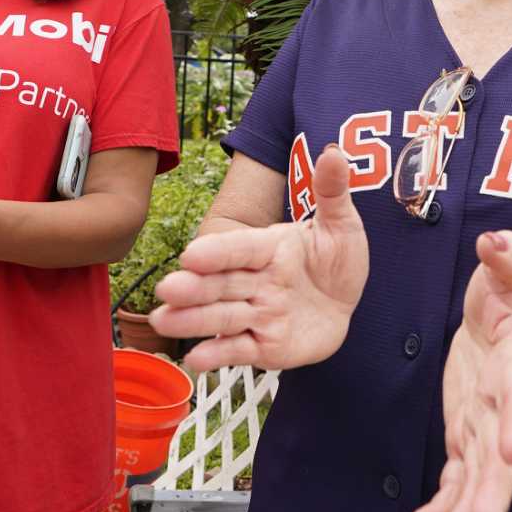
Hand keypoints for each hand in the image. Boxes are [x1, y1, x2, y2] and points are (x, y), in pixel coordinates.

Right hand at [150, 145, 367, 370]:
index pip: (240, 249)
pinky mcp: (264, 346)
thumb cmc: (337, 259)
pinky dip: (217, 356)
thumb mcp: (341, 224)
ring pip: (221, 317)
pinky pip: (238, 350)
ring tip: (164, 321)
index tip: (193, 256)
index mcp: (269, 248)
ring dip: (192, 321)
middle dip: (194, 288)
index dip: (218, 252)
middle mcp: (256, 281)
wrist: (347, 303)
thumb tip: (334, 151)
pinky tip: (195, 360)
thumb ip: (332, 191)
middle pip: (221, 284)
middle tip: (167, 289)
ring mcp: (257, 314)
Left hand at [407, 230, 511, 511]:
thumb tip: (497, 240)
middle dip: (494, 492)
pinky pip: (458, 476)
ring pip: (481, 473)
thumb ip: (508, 259)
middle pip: (502, 451)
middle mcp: (506, 403)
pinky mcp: (469, 435)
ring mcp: (487, 424)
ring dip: (468, 508)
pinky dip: (444, 504)